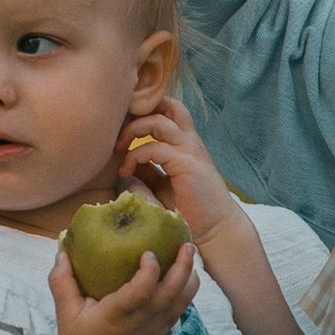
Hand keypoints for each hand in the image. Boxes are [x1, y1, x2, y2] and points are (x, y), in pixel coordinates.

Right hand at [46, 235, 196, 334]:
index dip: (149, 272)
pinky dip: (186, 292)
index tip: (149, 253)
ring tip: (189, 254)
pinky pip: (179, 311)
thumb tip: (61, 251)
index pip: (140, 293)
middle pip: (171, 295)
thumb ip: (61, 282)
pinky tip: (184, 274)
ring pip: (182, 303)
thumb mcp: (64, 314)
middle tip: (187, 245)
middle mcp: (140, 324)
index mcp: (116, 317)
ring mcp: (154, 332)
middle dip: (183, 268)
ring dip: (190, 278)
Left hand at [117, 95, 242, 253]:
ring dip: (133, 129)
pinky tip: (126, 172)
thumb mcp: (163, 185)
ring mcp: (189, 150)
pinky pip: (154, 147)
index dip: (144, 110)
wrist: (217, 231)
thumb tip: (125, 159)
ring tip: (118, 147)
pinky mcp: (186, 164)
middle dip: (138, 109)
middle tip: (118, 129)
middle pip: (166, 104)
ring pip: (158, 120)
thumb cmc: (191, 211)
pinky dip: (135, 156)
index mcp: (186, 143)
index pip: (167, 109)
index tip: (121, 126)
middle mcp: (189, 141)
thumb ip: (148, 169)